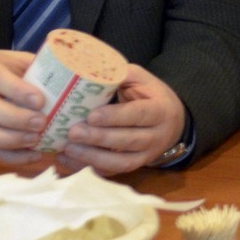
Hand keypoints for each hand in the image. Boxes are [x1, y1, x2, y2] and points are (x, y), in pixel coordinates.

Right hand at [0, 50, 46, 163]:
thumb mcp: (10, 59)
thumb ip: (32, 65)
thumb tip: (66, 72)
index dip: (17, 91)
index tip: (40, 101)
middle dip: (17, 119)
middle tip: (42, 123)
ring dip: (14, 140)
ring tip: (38, 140)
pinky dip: (13, 157)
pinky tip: (34, 155)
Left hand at [60, 65, 187, 175]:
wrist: (171, 123)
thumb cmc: (149, 96)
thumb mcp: (141, 79)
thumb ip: (120, 74)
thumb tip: (91, 68)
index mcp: (160, 110)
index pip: (139, 115)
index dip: (115, 117)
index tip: (91, 116)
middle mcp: (156, 136)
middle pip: (128, 141)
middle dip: (98, 138)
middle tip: (72, 132)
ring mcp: (146, 155)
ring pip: (120, 162)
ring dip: (92, 157)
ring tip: (67, 148)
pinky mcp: (133, 167)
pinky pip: (112, 172)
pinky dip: (89, 168)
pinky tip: (68, 160)